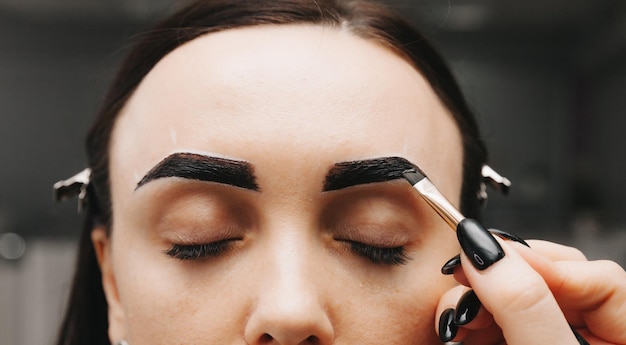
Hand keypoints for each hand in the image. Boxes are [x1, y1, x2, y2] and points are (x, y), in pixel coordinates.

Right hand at [436, 224, 625, 343]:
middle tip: (465, 282)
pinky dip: (473, 322)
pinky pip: (499, 319)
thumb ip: (526, 307)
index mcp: (625, 337)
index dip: (544, 265)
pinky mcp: (520, 344)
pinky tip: (458, 330)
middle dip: (500, 281)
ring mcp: (555, 339)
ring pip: (518, 297)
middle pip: (551, 282)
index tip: (491, 260)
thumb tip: (487, 250)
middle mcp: (594, 336)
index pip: (601, 280)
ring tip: (456, 319)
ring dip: (477, 302)